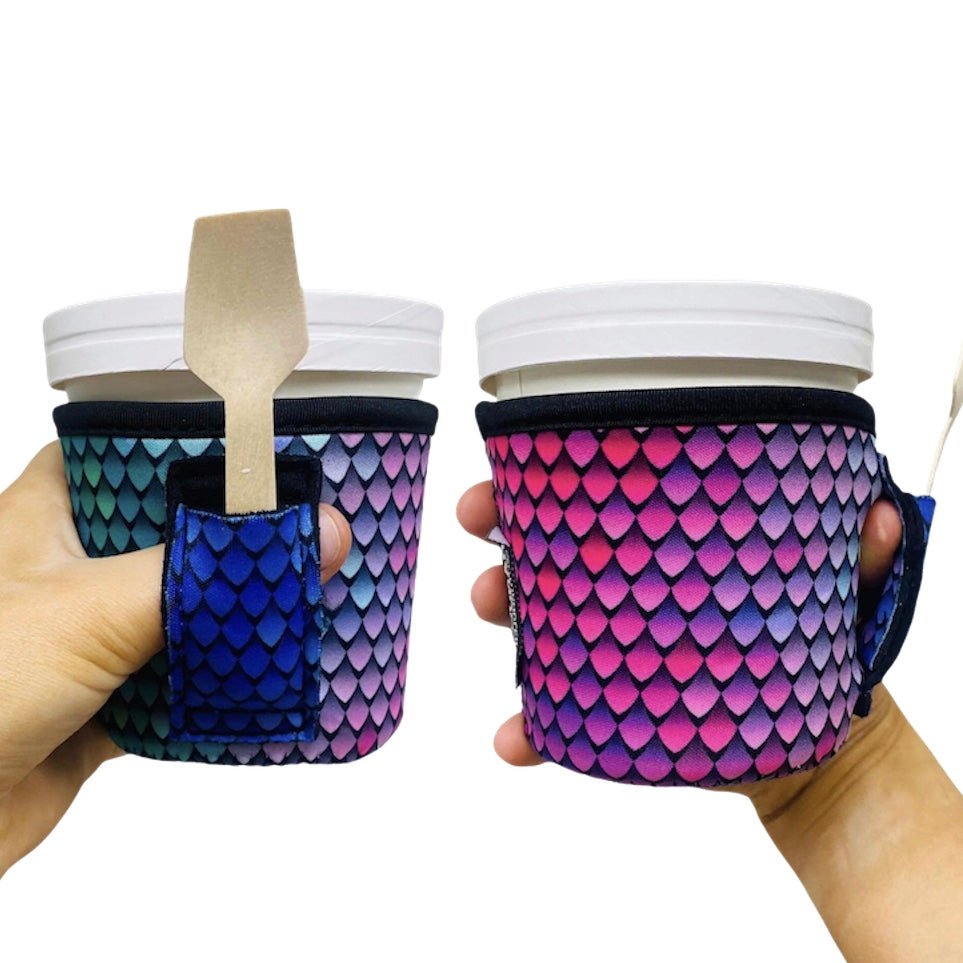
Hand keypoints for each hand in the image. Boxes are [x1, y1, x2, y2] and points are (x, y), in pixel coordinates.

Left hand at [0, 443, 350, 876]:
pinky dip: (220, 683)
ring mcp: (87, 639)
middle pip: (167, 536)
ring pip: (177, 611)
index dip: (188, 445)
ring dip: (232, 615)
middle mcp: (68, 572)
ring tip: (306, 589)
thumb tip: (315, 533)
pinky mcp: (105, 702)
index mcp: (44, 519)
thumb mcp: (96, 608)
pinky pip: (178, 683)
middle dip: (232, 539)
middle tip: (307, 524)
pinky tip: (269, 671)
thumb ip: (205, 572)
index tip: (260, 450)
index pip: (122, 451)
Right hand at [458, 480, 962, 960]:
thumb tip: (878, 515)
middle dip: (501, 529)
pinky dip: (529, 728)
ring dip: (499, 608)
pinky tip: (516, 738)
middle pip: (545, 546)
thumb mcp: (841, 597)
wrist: (816, 744)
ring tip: (489, 605)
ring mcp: (611, 646)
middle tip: (483, 523)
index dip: (544, 474)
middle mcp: (623, 586)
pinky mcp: (611, 709)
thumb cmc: (815, 646)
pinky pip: (555, 716)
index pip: (597, 495)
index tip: (508, 466)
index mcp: (661, 545)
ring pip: (533, 619)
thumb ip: (860, 560)